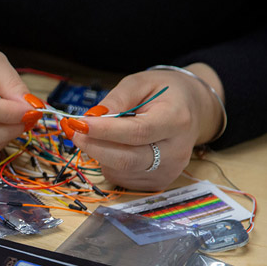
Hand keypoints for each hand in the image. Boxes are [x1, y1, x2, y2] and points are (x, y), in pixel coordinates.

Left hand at [71, 63, 224, 190]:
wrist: (192, 110)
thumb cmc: (165, 94)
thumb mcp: (140, 83)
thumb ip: (116, 99)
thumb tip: (90, 118)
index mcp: (176, 120)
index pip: (136, 132)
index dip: (104, 131)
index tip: (79, 123)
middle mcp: (176, 151)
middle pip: (127, 158)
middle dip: (94, 146)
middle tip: (75, 132)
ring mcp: (169, 170)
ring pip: (120, 170)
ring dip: (101, 153)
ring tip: (100, 135)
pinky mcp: (159, 182)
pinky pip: (122, 177)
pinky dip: (110, 163)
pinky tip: (117, 147)